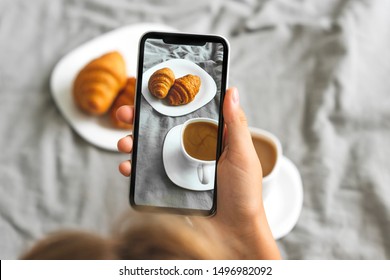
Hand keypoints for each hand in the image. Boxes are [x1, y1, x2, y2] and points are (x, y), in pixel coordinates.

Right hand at [116, 88, 280, 258]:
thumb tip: (232, 91)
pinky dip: (134, 169)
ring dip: (131, 143)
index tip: (149, 94)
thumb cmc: (244, 193)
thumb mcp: (243, 154)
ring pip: (150, 150)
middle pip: (162, 130)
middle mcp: (191, 149)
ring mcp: (179, 168)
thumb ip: (236, 123)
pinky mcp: (170, 185)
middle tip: (124, 114)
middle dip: (139, 121)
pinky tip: (127, 167)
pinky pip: (148, 173)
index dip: (166, 103)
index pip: (184, 114)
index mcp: (209, 138)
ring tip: (123, 143)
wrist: (234, 231)